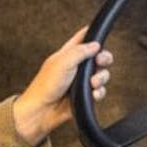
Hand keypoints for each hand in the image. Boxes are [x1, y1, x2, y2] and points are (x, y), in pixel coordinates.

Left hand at [12, 27, 112, 145]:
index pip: (83, 38)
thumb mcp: (63, 62)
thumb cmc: (45, 86)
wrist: (42, 111)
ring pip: (101, 74)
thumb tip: (95, 44)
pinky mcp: (85, 95)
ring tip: (93, 83)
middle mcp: (76, 66)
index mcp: (68, 54)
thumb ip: (80, 51)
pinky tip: (93, 94)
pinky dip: (99, 92)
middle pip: (98, 56)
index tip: (100, 36)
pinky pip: (99, 91)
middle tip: (100, 62)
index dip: (92, 34)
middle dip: (104, 58)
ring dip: (101, 78)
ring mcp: (81, 81)